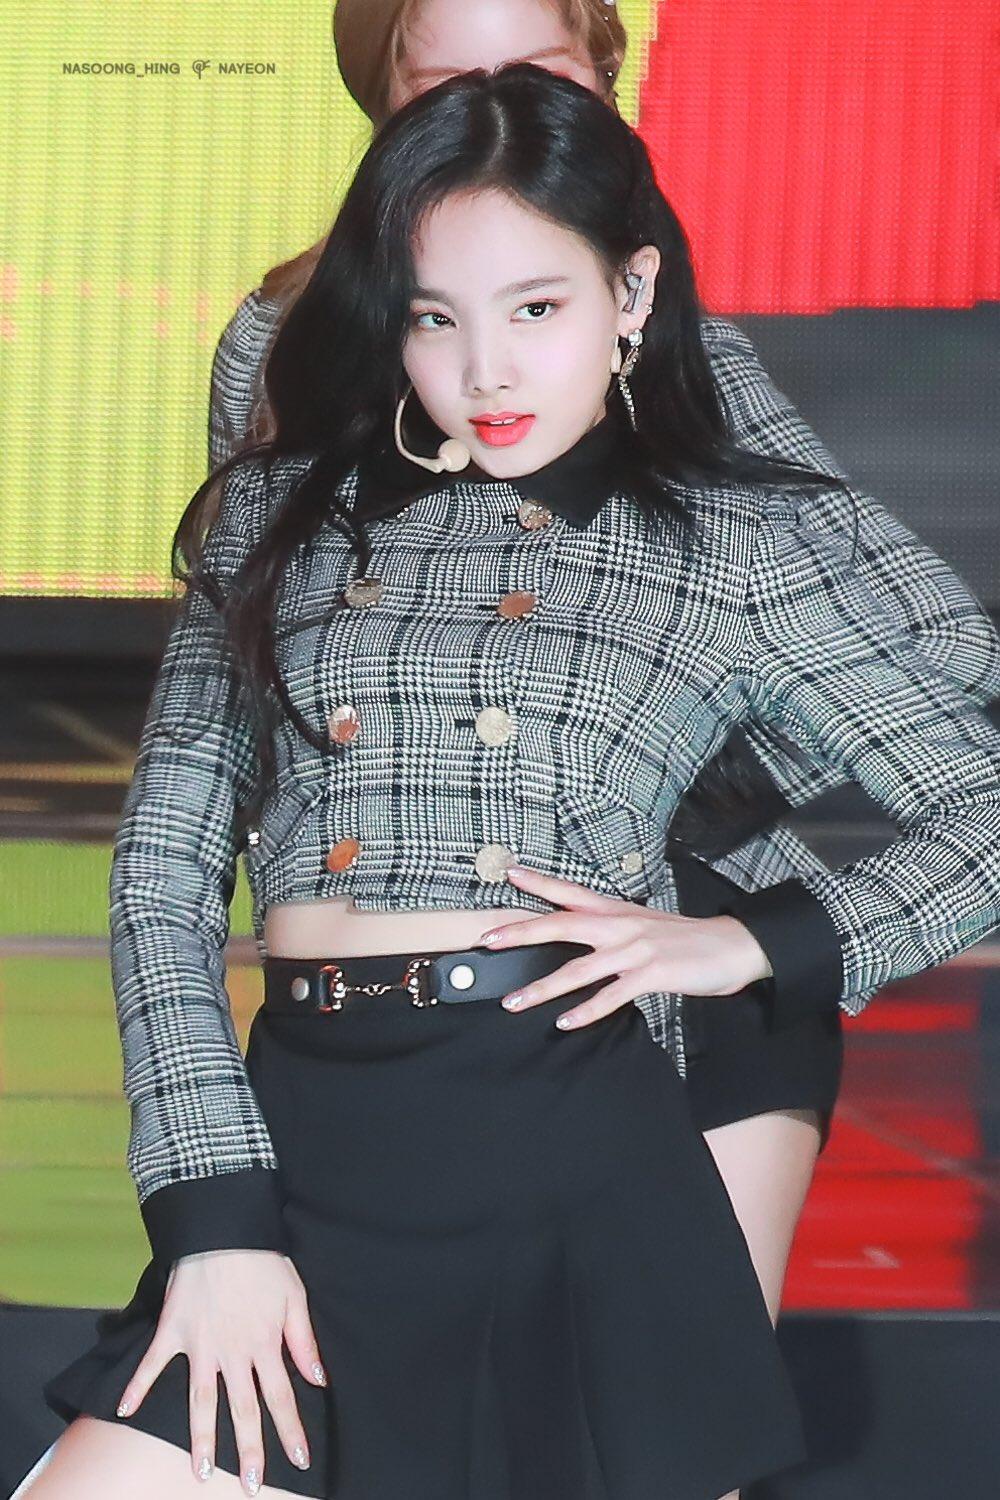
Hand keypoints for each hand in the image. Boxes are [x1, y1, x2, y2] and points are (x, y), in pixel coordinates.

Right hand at [114, 1248, 325, 1493]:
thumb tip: (318, 1378)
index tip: (300, 1461)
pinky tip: (125, 1411)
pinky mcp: (173, 1331)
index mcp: (265, 1344)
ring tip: (203, 1471)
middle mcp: (233, 1352)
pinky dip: (138, 1386)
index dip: (291, 1431)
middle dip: (250, 1450)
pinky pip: (152, 1364)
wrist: (224, 1229)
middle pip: (242, 1410)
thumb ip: (304, 1340)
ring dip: (203, 1438)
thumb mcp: (295, 1296)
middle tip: (253, 1485)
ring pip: (201, 1401)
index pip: (281, 1397)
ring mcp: (200, 1344)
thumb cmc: (263, 1260)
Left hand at [479, 864, 772, 1029]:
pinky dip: (587, 1011)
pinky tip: (565, 1023)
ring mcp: (634, 950)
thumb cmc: (687, 938)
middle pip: (560, 925)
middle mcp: (620, 925)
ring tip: (514, 1002)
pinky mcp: (650, 974)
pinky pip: (611, 995)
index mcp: (617, 910)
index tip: (509, 872)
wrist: (732, 946)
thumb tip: (584, 934)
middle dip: (521, 933)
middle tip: (487, 940)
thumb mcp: (645, 924)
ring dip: (542, 988)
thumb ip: (613, 927)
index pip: (570, 892)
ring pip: (577, 969)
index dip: (539, 882)